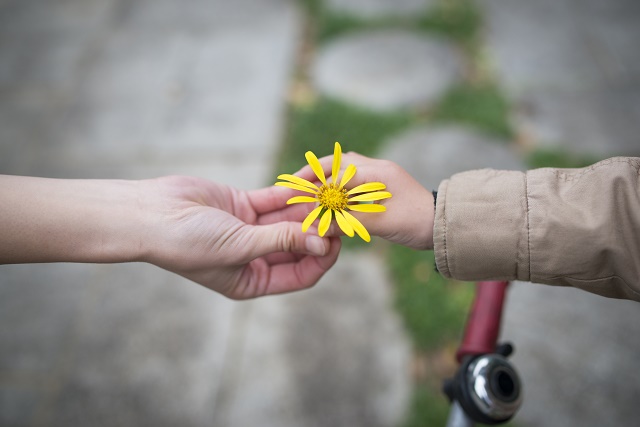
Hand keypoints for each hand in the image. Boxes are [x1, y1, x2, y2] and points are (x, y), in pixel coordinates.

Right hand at [138, 176, 340, 298]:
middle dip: (318, 231)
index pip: (301, 275)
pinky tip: (308, 184)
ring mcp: (250, 230)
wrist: (151, 214)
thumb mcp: (240, 247)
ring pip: (289, 221)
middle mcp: (254, 257)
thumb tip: (323, 244)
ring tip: (328, 196)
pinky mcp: (242, 206)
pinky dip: (290, 193)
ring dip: (307, 210)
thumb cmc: (189, 243)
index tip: (337, 240)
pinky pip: (274, 201)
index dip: (322, 259)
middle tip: (338, 214)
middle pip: (298, 246)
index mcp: (253, 280)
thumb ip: (282, 242)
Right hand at [263, 152, 434, 249]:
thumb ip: (348, 221)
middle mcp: (377, 168)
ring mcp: (381, 175)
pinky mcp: (382, 185)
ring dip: (327, 177)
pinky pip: (354, 180)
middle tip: (296, 184)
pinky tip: (330, 199)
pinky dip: (339, 186)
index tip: (297, 193)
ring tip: (310, 191)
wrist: (444, 225)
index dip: (315, 183)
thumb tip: (319, 226)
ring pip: (346, 169)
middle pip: (338, 162)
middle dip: (316, 172)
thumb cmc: (416, 222)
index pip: (337, 172)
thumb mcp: (379, 223)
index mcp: (377, 172)